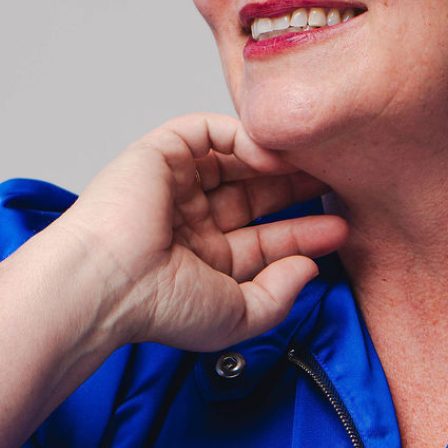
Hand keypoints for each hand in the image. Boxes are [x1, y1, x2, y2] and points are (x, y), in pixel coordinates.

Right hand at [54, 113, 346, 351]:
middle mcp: (190, 219)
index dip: (304, 233)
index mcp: (202, 258)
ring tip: (314, 166)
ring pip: (236, 159)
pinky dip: (242, 136)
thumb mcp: (238, 315)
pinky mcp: (161, 154)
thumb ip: (280, 295)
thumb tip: (309, 268)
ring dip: (276, 160)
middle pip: (256, 193)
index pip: (265, 238)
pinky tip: (271, 156)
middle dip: (297, 188)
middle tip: (339, 180)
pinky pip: (208, 132)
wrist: (106, 285)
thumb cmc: (157, 307)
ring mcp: (176, 185)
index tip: (341, 228)